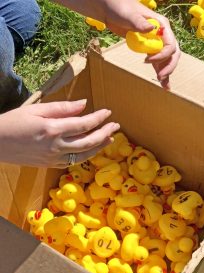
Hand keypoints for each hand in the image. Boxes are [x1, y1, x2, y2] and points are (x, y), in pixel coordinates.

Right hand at [0, 100, 119, 167]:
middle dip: (105, 133)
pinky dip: (87, 155)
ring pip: (84, 154)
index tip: (108, 112)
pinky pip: (74, 161)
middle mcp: (57, 146)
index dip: (99, 118)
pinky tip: (92, 149)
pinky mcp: (51, 164)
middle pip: (89, 141)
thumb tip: (84, 104)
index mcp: (53, 129)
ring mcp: (54, 158)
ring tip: (110, 139)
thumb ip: (62, 108)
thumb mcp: (36, 110)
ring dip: (100, 146)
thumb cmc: (13, 123)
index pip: (84, 124)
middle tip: (115, 126)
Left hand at [102, 0, 180, 89]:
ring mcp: (156, 43)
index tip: (147, 60)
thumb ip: (139, 22)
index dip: (162, 55)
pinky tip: (163, 84)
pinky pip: (158, 62)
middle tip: (160, 77)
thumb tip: (151, 29)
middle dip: (168, 66)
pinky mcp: (149, 49)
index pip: (170, 43)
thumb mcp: (129, 14)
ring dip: (166, 72)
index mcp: (161, 25)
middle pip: (172, 53)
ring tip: (164, 85)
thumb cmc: (121, 8)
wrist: (111, 10)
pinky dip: (160, 71)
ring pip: (167, 59)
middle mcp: (161, 35)